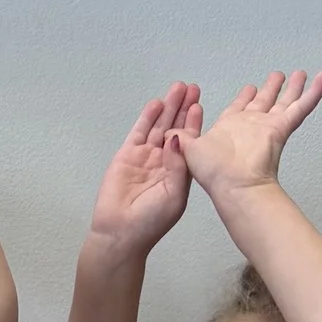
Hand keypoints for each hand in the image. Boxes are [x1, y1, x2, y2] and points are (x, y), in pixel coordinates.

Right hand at [90, 83, 200, 255]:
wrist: (121, 234)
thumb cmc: (151, 222)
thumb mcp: (175, 195)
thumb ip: (179, 167)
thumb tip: (178, 138)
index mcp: (178, 172)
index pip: (189, 142)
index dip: (193, 123)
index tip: (199, 105)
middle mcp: (163, 161)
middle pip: (175, 128)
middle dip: (183, 108)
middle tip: (192, 87)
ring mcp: (145, 157)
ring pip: (158, 126)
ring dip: (168, 107)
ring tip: (178, 87)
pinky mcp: (127, 155)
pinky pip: (139, 132)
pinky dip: (147, 118)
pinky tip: (156, 104)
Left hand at [177, 69, 321, 200]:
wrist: (235, 186)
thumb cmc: (213, 173)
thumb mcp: (188, 150)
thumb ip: (180, 139)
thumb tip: (168, 133)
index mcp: (230, 127)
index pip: (240, 107)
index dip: (245, 98)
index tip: (251, 87)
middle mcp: (251, 126)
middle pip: (265, 102)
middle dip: (271, 89)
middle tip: (279, 76)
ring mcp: (269, 127)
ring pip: (286, 102)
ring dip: (293, 88)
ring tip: (301, 73)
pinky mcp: (282, 128)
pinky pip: (302, 107)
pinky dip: (315, 92)